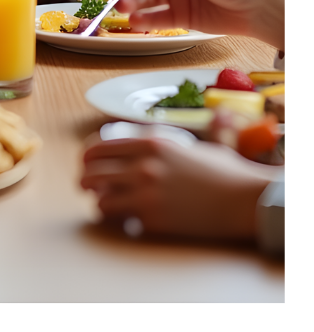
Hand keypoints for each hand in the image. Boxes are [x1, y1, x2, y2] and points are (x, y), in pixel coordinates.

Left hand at [80, 135, 271, 239]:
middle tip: (85, 185)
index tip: (86, 162)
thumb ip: (208, 128)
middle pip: (92, 171)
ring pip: (100, 197)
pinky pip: (119, 219)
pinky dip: (114, 219)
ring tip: (100, 203)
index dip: (87, 156)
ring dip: (97, 200)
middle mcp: (144, 165)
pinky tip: (119, 219)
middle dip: (84, 179)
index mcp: (151, 143)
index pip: (100, 146)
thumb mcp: (212, 144)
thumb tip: (221, 112)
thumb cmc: (232, 174)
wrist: (247, 202)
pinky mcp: (153, 218)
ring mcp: (146, 193)